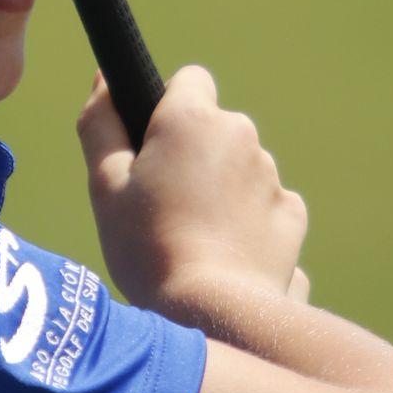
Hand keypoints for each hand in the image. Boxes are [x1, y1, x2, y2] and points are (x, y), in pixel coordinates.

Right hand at [77, 64, 309, 309]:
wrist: (212, 312)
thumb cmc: (148, 248)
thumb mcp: (105, 185)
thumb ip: (100, 123)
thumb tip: (104, 80)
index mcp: (192, 118)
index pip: (188, 80)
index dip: (166, 109)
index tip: (150, 149)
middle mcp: (240, 134)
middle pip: (213, 127)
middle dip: (192, 152)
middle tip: (163, 203)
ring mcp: (270, 174)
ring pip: (240, 165)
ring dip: (220, 186)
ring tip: (193, 235)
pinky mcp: (291, 212)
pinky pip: (265, 201)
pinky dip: (247, 218)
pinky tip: (224, 250)